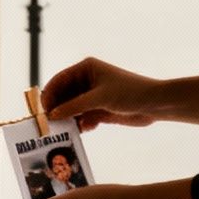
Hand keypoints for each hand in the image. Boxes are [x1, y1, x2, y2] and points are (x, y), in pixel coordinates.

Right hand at [40, 57, 163, 131]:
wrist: (155, 104)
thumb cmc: (129, 92)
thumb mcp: (99, 98)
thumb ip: (74, 106)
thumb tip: (52, 114)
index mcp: (86, 69)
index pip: (59, 80)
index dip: (49, 94)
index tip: (42, 110)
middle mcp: (87, 81)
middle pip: (63, 95)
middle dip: (58, 109)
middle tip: (49, 123)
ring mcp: (93, 96)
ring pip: (72, 109)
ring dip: (69, 119)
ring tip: (65, 129)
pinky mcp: (99, 110)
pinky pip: (83, 117)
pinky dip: (82, 124)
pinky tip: (86, 128)